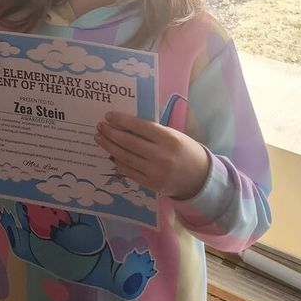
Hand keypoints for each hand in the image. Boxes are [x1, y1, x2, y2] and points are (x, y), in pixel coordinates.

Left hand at [95, 111, 209, 199]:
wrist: (200, 177)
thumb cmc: (185, 150)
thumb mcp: (173, 135)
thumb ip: (152, 132)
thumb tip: (125, 125)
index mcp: (169, 139)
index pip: (140, 126)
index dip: (122, 120)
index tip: (108, 116)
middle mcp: (161, 156)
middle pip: (129, 142)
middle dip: (111, 133)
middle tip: (100, 126)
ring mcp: (156, 172)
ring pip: (126, 157)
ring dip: (110, 146)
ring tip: (100, 138)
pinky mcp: (152, 185)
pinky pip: (130, 172)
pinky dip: (118, 162)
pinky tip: (111, 155)